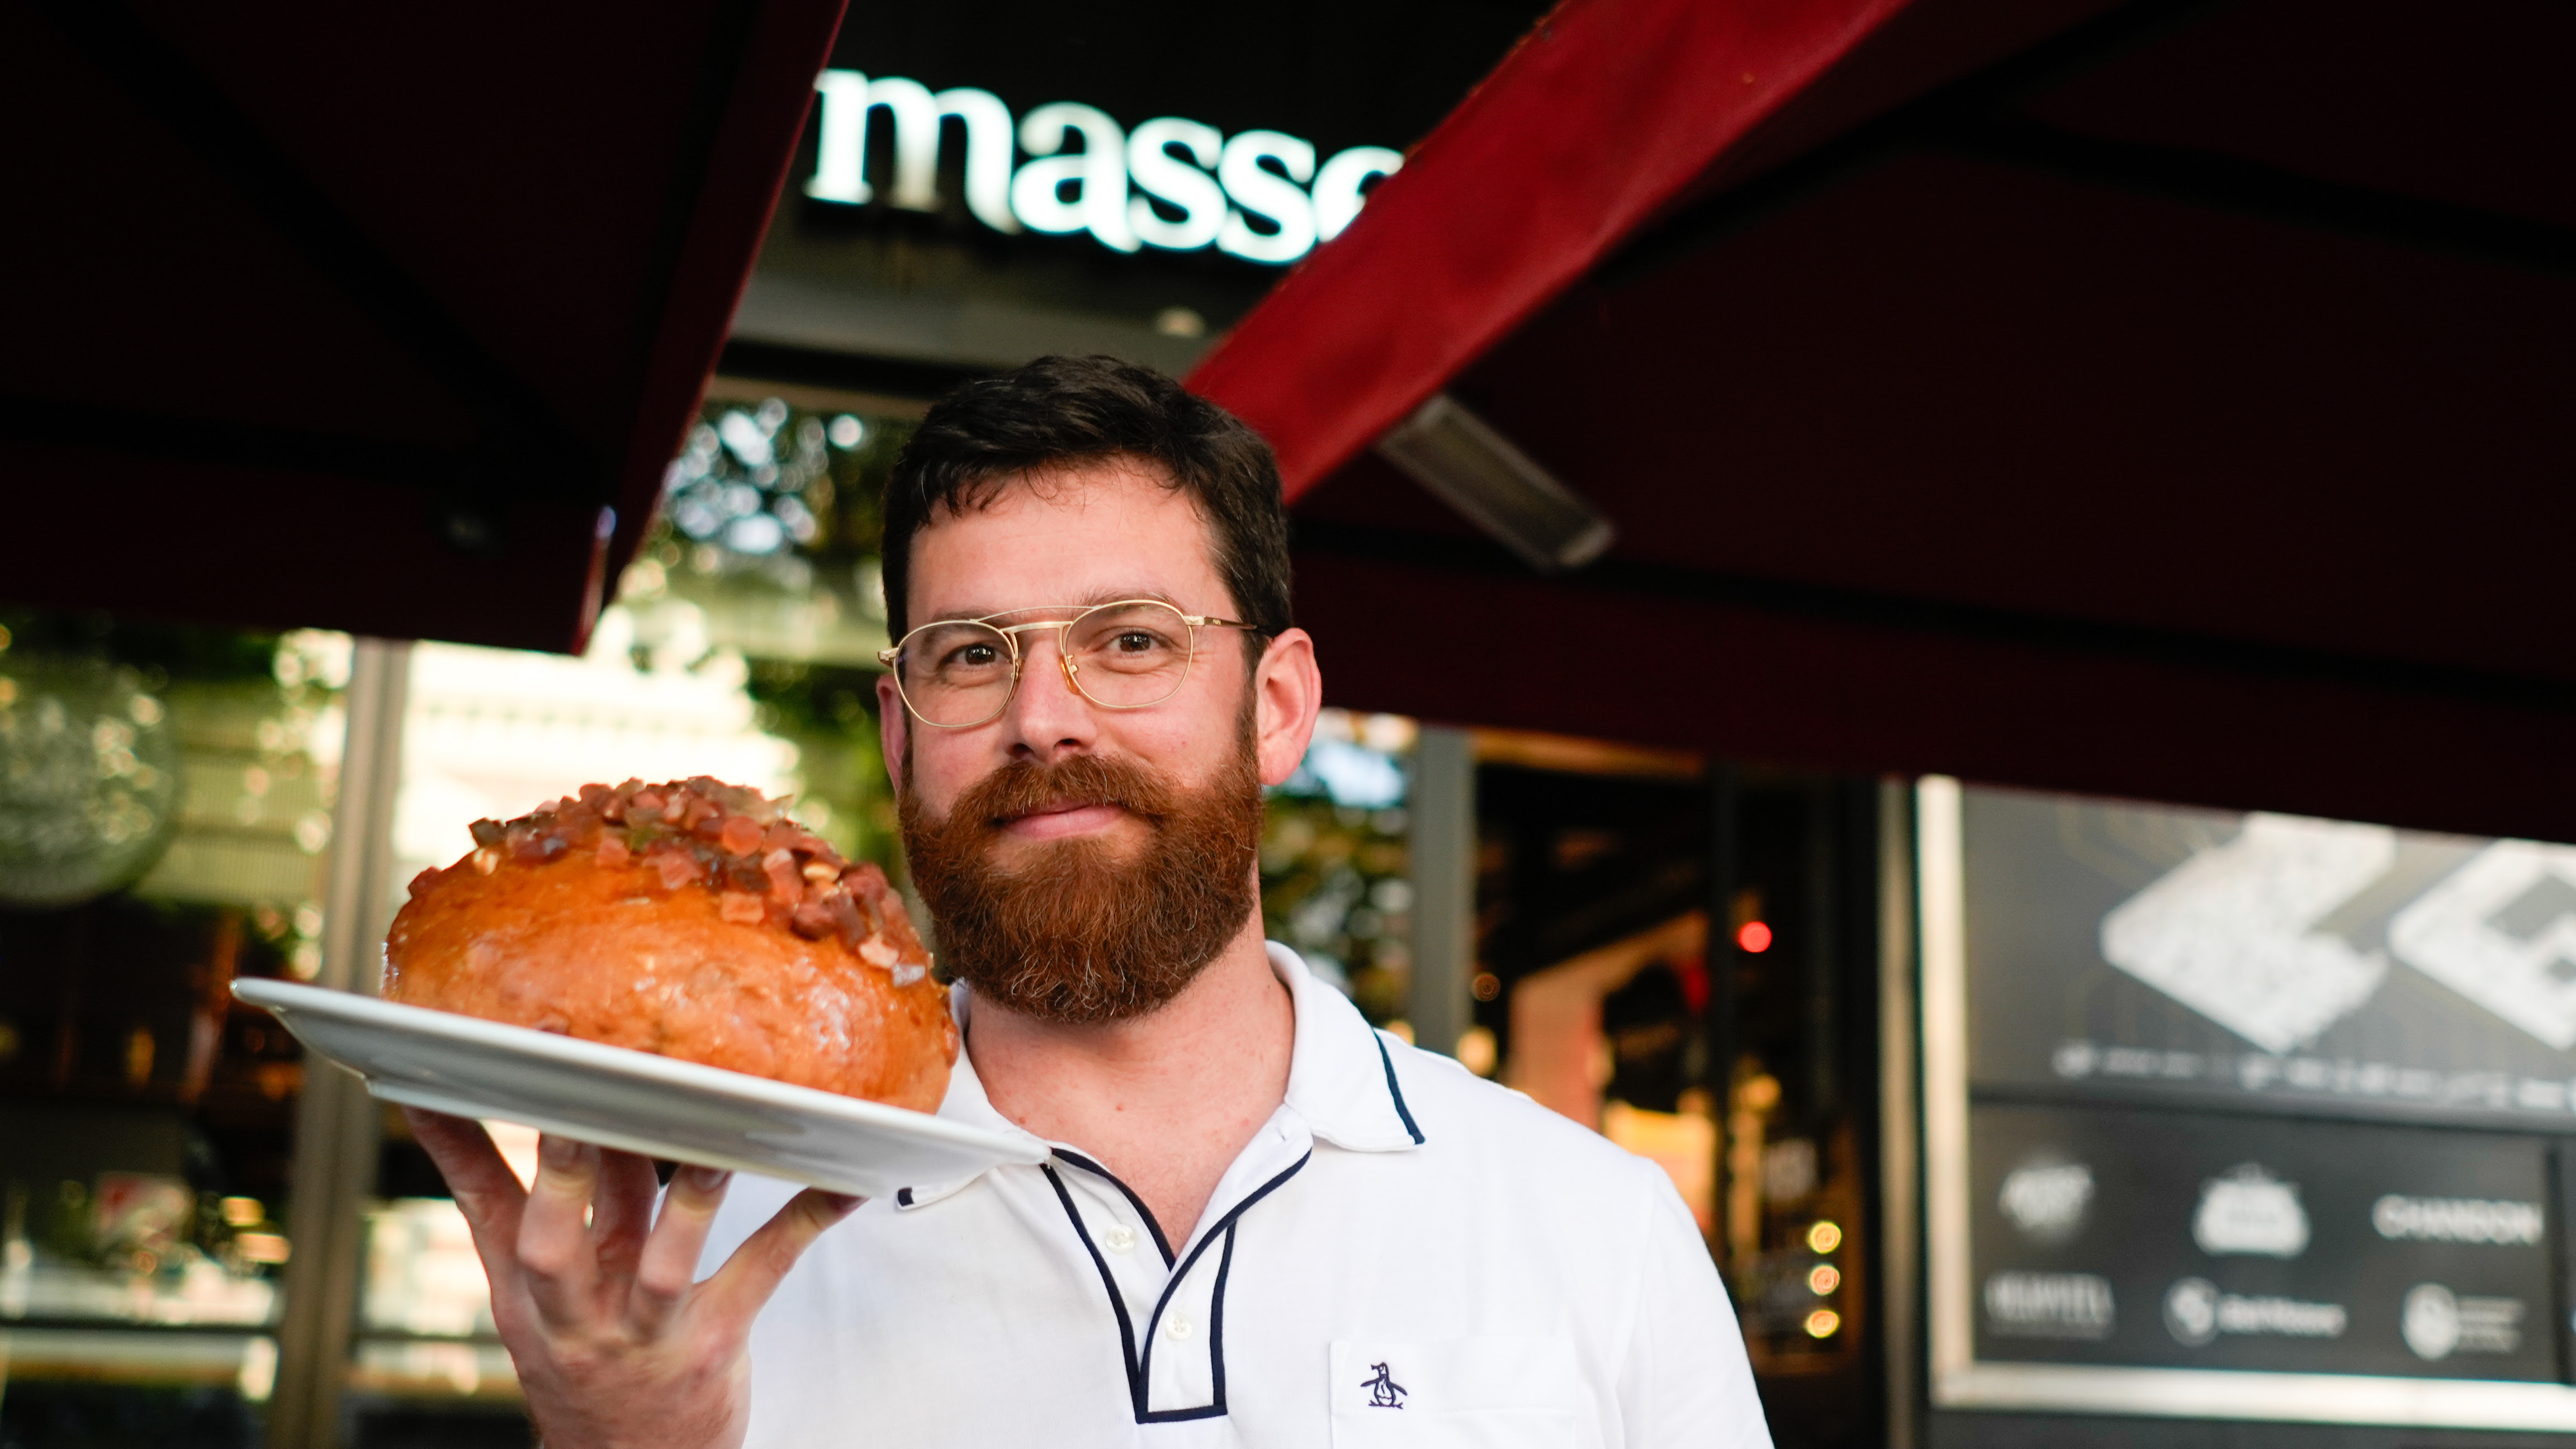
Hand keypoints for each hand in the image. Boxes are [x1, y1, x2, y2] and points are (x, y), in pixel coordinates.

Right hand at [405, 1107, 858, 1448]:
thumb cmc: (588, 1365)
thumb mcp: (539, 1299)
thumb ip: (544, 1206)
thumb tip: (533, 1106)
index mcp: (528, 1289)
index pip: (482, 1204)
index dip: (457, 1143)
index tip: (441, 1075)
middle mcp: (576, 1312)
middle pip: (555, 1233)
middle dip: (566, 1164)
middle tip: (577, 1092)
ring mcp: (643, 1332)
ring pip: (663, 1258)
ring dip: (691, 1193)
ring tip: (720, 1128)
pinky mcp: (712, 1344)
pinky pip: (763, 1270)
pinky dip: (805, 1221)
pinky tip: (845, 1183)